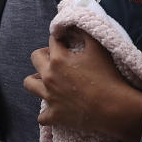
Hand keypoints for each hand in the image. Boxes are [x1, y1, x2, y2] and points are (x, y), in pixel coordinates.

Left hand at [24, 30, 141, 141]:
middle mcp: (49, 76)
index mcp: (58, 59)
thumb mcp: (98, 48)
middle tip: (57, 59)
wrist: (112, 107)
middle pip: (35, 58)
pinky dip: (47, 113)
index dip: (60, 39)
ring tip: (47, 80)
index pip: (52, 40)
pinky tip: (56, 108)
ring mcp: (49, 97)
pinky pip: (42, 117)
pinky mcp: (54, 116)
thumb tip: (74, 24)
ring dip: (36, 80)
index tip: (66, 41)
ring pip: (29, 84)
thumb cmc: (107, 76)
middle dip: (44, 55)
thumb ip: (84, 32)